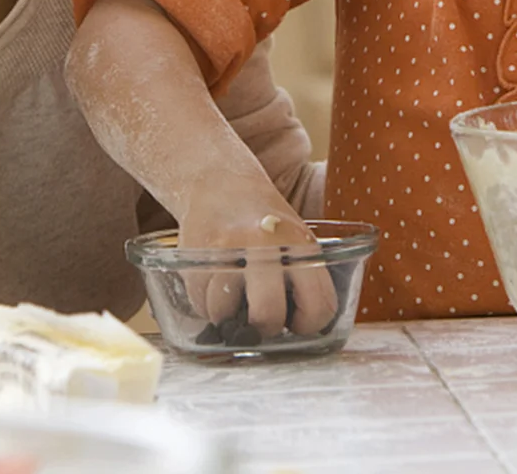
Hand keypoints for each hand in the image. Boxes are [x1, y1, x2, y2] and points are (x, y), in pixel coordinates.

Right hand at [179, 169, 336, 337]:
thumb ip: (304, 279)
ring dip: (227, 316)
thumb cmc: (265, 222)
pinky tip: (215, 283)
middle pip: (268, 315)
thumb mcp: (297, 241)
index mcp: (300, 245)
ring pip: (225, 315)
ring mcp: (229, 252)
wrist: (221, 185)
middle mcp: (266, 247)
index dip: (308, 325)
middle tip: (261, 318)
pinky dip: (206, 304)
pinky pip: (200, 305)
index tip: (296, 320)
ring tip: (234, 293)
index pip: (319, 305)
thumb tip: (301, 331)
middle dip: (264, 328)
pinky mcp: (197, 258)